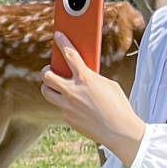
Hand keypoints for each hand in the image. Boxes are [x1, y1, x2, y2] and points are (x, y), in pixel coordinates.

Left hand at [41, 32, 144, 164]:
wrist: (120, 131)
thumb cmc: (118, 106)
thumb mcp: (108, 85)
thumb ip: (91, 78)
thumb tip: (81, 76)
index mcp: (85, 78)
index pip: (69, 54)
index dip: (62, 42)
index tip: (58, 36)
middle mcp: (73, 91)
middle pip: (47, 75)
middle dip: (47, 70)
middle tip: (51, 70)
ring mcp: (68, 106)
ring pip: (46, 91)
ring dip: (48, 86)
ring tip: (54, 86)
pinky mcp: (68, 118)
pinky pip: (60, 107)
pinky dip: (64, 103)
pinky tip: (74, 105)